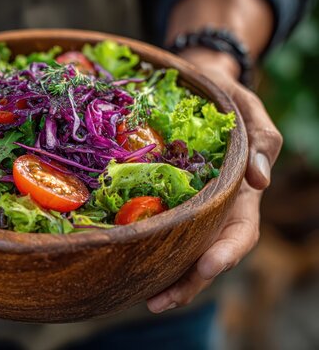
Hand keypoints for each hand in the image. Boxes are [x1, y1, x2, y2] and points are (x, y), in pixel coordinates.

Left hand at [146, 49, 282, 312]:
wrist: (198, 88)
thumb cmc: (226, 99)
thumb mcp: (250, 110)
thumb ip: (263, 140)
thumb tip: (261, 180)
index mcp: (239, 192)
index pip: (239, 232)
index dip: (225, 253)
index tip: (205, 267)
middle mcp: (214, 208)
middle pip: (205, 254)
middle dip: (186, 281)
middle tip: (157, 301)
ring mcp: (188, 207)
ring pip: (180, 249)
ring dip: (164, 276)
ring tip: (142, 297)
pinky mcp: (164, 199)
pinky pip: (159, 227)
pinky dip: (147, 247)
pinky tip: (126, 263)